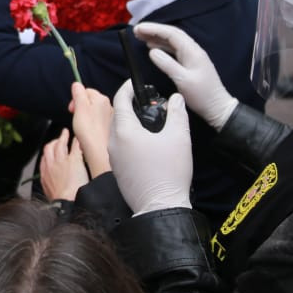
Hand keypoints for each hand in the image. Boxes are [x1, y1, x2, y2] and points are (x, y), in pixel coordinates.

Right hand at [39, 129, 88, 201]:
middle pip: (49, 148)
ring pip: (60, 144)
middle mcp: (52, 165)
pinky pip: (74, 147)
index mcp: (46, 174)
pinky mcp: (74, 160)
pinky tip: (78, 139)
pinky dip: (76, 141)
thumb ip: (50, 188)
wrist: (67, 202)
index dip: (47, 153)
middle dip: (52, 142)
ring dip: (63, 137)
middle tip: (57, 139)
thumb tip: (52, 190)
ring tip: (65, 133)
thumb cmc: (60, 201)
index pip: (44, 159)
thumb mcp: (50, 195)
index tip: (50, 151)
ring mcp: (62, 161)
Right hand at [69, 83, 112, 176]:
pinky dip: (90, 124)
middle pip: (89, 100)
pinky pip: (96, 121)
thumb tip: (76, 84)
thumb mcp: (79, 108)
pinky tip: (87, 131)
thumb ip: (78, 93)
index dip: (76, 99)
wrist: (98, 150)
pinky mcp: (108, 126)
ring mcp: (109, 117)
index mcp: (101, 99)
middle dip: (80, 107)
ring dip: (85, 116)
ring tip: (81, 126)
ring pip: (92, 111)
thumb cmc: (89, 131)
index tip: (72, 108)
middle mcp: (107, 106)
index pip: (85, 91)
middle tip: (76, 117)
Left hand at [109, 80, 191, 214]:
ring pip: (118, 133)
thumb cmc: (170, 172)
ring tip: (148, 123)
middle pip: (117, 116)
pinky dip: (129, 140)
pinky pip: (120, 148)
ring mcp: (113, 158)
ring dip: (129, 124)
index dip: (127, 89)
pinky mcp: (118, 170)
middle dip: (129, 106)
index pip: (120, 101)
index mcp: (124, 131)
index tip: (136, 84)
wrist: (161, 207)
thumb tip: (176, 98)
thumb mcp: (179, 138)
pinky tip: (145, 144)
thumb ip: (177, 113)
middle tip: (146, 103)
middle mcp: (113, 143)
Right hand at [134, 22, 237, 130]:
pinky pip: (173, 50)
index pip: (171, 34)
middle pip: (171, 35)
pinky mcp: (189, 63)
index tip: (138, 28)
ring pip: (172, 42)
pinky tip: (152, 48)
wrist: (218, 107)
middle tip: (136, 30)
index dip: (154, 29)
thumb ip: (167, 64)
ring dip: (156, 37)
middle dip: (153, 30)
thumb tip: (151, 51)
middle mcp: (192, 50)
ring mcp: (191, 56)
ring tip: (140, 37)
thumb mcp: (183, 80)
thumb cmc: (202, 95)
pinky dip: (161, 46)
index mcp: (192, 51)